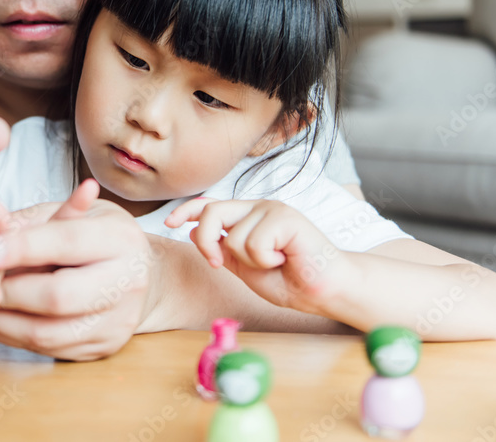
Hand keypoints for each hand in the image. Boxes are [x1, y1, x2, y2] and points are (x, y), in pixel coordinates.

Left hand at [0, 180, 153, 360]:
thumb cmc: (98, 236)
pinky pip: (48, 348)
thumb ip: (31, 219)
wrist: (141, 276)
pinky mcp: (104, 347)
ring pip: (48, 332)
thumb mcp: (73, 213)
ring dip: (1, 320)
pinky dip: (12, 334)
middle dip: (8, 292)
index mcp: (121, 239)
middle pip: (58, 295)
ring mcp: (118, 321)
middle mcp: (128, 282)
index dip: (22, 247)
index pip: (67, 242)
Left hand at [165, 198, 349, 313]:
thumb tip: (194, 232)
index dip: (186, 211)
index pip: (210, 205)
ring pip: (233, 236)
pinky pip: (254, 243)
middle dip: (207, 242)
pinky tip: (285, 259)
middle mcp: (258, 207)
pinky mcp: (286, 217)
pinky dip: (265, 260)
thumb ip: (222, 250)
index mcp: (247, 217)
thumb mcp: (245, 267)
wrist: (325, 290)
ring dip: (250, 261)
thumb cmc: (289, 280)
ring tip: (275, 262)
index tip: (170, 223)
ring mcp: (272, 209)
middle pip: (212, 213)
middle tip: (217, 263)